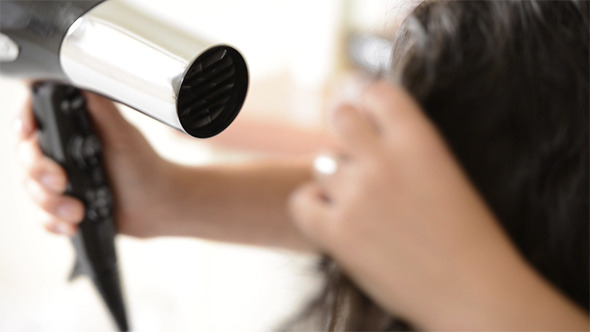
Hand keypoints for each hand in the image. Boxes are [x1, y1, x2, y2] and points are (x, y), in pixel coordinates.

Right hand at [15, 88, 174, 237]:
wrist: (157, 203)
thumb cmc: (143, 166)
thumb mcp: (122, 133)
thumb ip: (100, 106)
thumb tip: (80, 73)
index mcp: (71, 126)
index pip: (30, 116)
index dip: (23, 123)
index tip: (29, 133)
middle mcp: (60, 150)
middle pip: (25, 157)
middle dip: (39, 173)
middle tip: (62, 182)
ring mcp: (60, 178)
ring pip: (31, 189)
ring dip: (51, 203)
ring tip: (78, 210)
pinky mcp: (64, 204)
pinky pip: (43, 216)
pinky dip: (55, 222)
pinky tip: (72, 224)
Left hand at [289, 81, 587, 328]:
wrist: (473, 293)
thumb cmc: (470, 238)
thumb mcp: (447, 175)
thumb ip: (410, 151)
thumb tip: (374, 136)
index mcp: (420, 141)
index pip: (378, 93)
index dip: (369, 100)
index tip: (368, 112)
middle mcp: (383, 161)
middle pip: (341, 116)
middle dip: (346, 128)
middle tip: (354, 151)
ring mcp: (357, 196)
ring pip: (322, 163)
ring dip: (334, 176)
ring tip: (355, 198)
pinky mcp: (336, 233)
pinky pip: (301, 201)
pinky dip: (311, 205)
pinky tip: (331, 215)